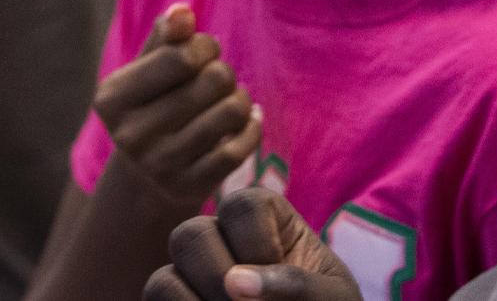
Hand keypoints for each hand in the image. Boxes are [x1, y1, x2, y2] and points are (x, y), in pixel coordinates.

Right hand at [95, 4, 262, 209]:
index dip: (205, 45)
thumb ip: (165, 38)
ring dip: (239, 98)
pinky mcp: (188, 188)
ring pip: (230, 113)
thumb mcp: (147, 69)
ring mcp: (160, 165)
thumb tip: (182, 13)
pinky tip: (248, 119)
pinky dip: (252, 127)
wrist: (146, 177)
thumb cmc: (152, 105)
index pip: (180, 55)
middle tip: (218, 79)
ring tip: (232, 98)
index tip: (205, 51)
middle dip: (223, 72)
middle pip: (211, 80)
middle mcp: (130, 135)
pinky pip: (239, 149)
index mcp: (112, 98)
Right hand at [144, 188, 360, 300]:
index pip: (242, 205)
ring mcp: (194, 278)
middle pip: (191, 235)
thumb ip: (297, 285)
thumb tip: (234, 284)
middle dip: (218, 279)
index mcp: (266, 221)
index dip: (258, 243)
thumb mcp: (332, 298)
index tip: (285, 276)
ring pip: (164, 280)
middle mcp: (221, 241)